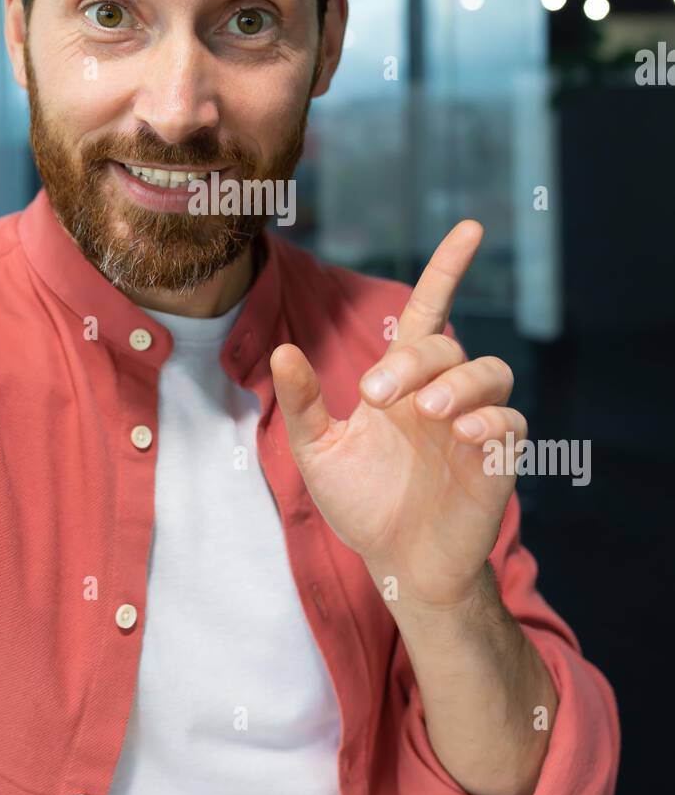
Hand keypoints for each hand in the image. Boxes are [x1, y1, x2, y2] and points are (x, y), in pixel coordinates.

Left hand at [269, 220, 522, 610]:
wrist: (395, 565)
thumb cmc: (362, 502)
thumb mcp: (318, 451)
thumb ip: (302, 402)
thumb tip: (282, 352)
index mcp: (405, 381)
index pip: (429, 311)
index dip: (448, 270)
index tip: (470, 229)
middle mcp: (443, 394)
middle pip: (445, 346)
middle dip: (412, 362)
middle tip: (374, 397)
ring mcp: (474, 426)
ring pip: (493, 373)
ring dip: (459, 383)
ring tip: (426, 414)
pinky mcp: (496, 463)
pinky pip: (511, 424)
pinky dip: (490, 422)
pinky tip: (460, 437)